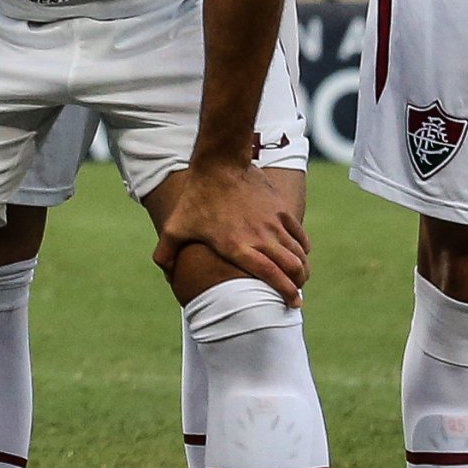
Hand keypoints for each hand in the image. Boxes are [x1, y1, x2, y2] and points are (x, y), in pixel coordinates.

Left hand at [155, 159, 307, 302]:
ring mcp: (274, 223)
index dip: (286, 292)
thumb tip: (165, 276)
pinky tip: (299, 254)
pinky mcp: (281, 210)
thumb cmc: (197, 197)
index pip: (272, 276)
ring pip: (299, 254)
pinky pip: (300, 236)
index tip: (292, 303)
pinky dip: (303, 249)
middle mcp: (261, 237)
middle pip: (293, 268)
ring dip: (302, 269)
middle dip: (298, 285)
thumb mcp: (176, 227)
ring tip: (298, 277)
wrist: (220, 163)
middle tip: (295, 293)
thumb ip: (166, 254)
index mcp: (238, 247)